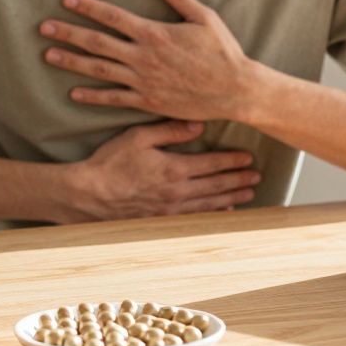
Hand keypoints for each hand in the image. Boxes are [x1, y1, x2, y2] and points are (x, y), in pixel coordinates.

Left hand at [39, 0, 258, 122]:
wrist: (234, 90)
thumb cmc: (223, 52)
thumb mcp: (204, 18)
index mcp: (154, 33)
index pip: (112, 16)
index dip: (88, 7)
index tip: (66, 0)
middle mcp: (143, 57)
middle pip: (97, 42)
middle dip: (68, 33)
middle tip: (44, 28)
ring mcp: (143, 81)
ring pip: (99, 70)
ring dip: (71, 62)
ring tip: (48, 56)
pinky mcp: (148, 101)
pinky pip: (113, 99)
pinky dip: (92, 96)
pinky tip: (74, 93)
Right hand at [64, 120, 261, 221]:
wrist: (88, 194)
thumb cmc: (110, 162)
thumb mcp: (138, 137)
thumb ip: (171, 130)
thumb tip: (199, 125)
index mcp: (174, 169)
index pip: (212, 164)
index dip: (233, 161)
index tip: (248, 157)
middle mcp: (177, 192)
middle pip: (217, 185)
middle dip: (239, 180)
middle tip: (257, 176)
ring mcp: (171, 209)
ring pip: (210, 203)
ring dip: (232, 197)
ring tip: (248, 193)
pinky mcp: (162, 220)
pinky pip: (195, 218)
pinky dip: (213, 214)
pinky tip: (223, 211)